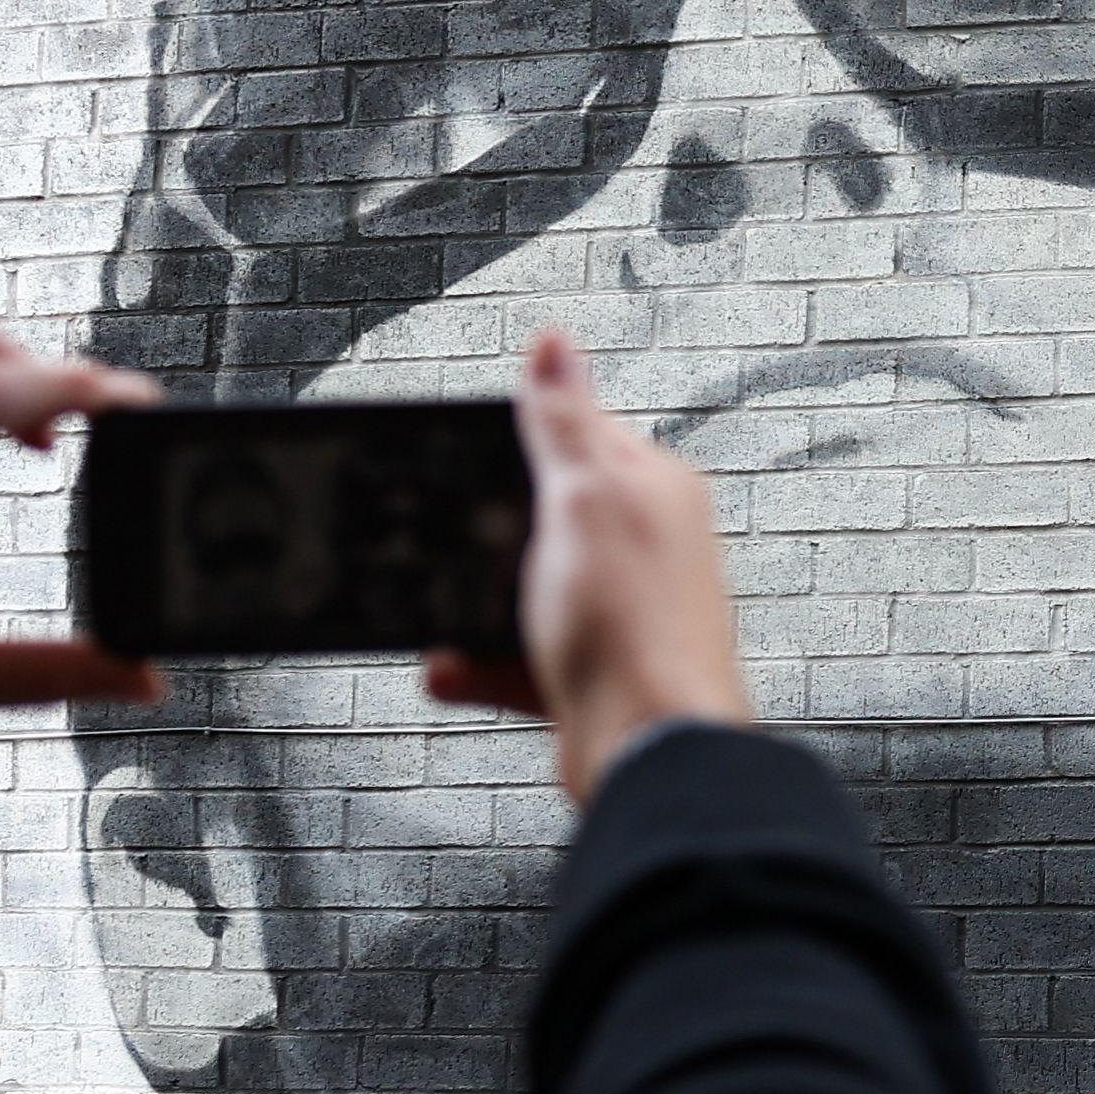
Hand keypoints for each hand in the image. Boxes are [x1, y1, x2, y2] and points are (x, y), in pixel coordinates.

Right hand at [420, 328, 754, 804]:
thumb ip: (560, 423)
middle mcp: (647, 549)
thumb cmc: (633, 627)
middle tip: (445, 536)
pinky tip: (450, 668)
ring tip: (438, 615)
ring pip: (527, 592)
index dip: (524, 440)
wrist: (649, 751)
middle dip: (488, 532)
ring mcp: (620, 615)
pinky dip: (481, 665)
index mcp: (656, 491)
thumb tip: (554, 342)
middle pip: (547, 516)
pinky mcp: (593, 675)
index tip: (470, 451)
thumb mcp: (581, 499)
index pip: (586, 435)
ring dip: (475, 606)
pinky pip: (520, 659)